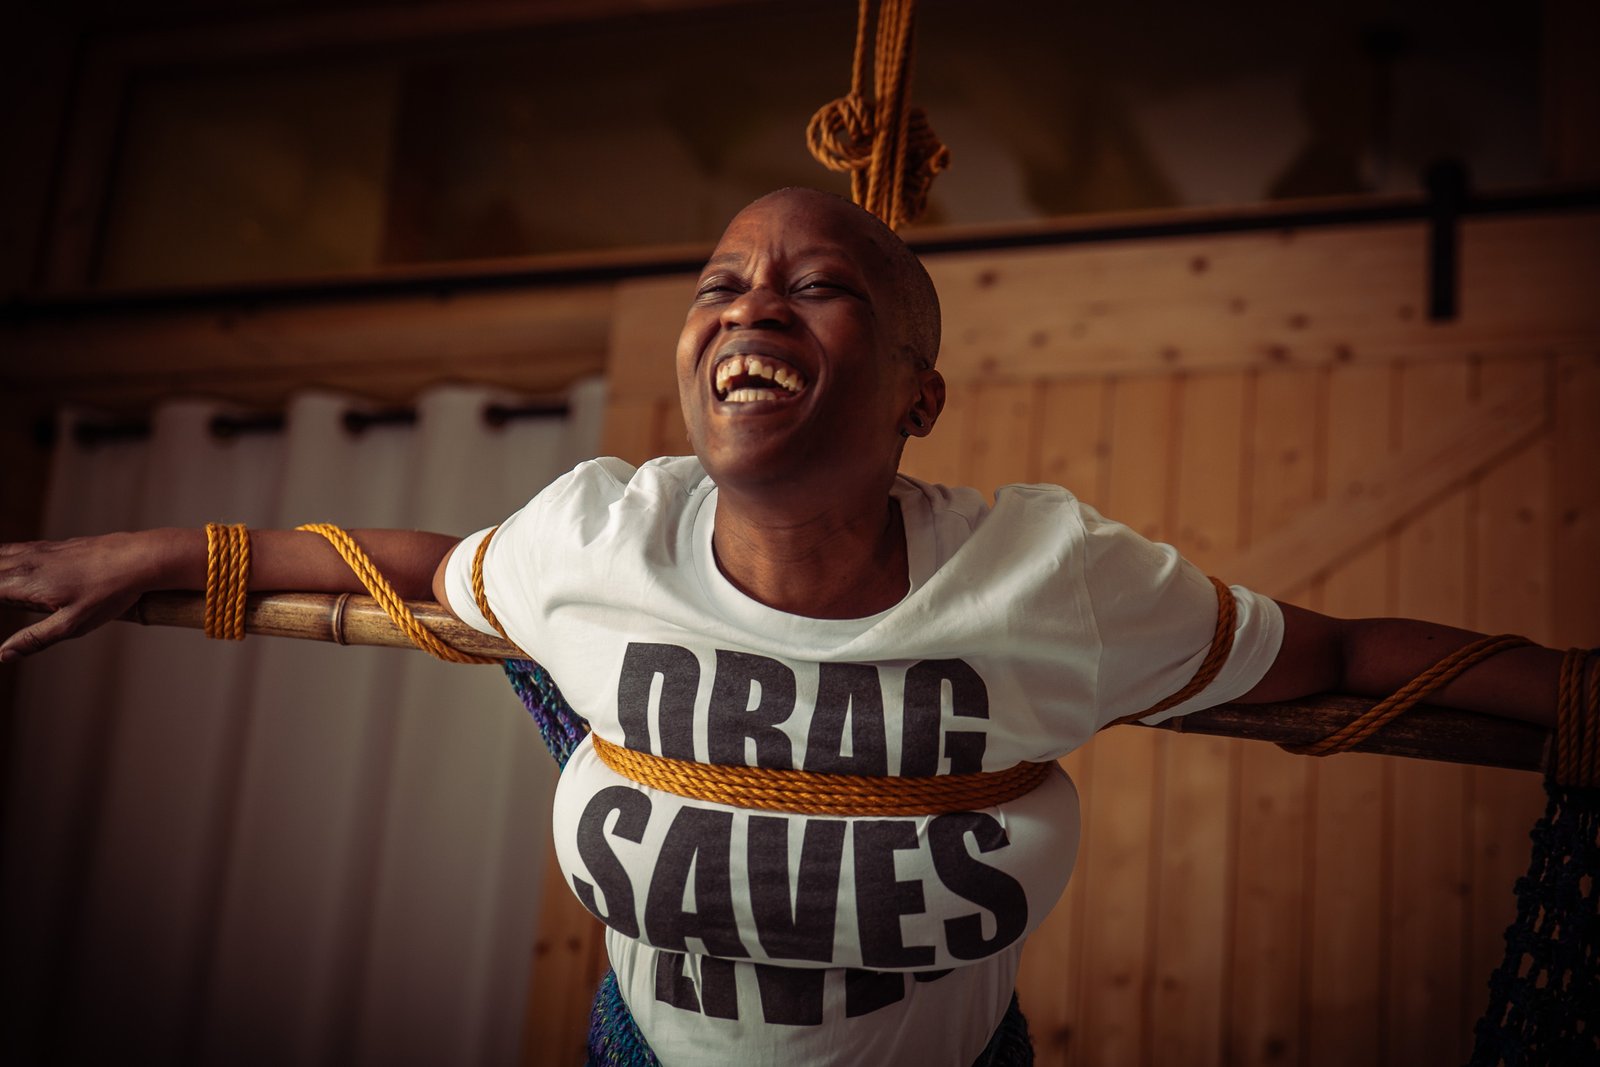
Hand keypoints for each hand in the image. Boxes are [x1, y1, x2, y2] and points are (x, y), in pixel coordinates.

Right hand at [0, 529, 200, 662]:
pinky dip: (0, 556)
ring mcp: (39, 551)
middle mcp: (25, 563)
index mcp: (24, 584)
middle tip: (0, 604)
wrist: (140, 558)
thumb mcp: (73, 625)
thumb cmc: (110, 593)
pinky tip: (3, 560)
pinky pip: (13, 548)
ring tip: (1, 589)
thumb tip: (1, 656)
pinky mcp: (52, 546)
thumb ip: (34, 639)